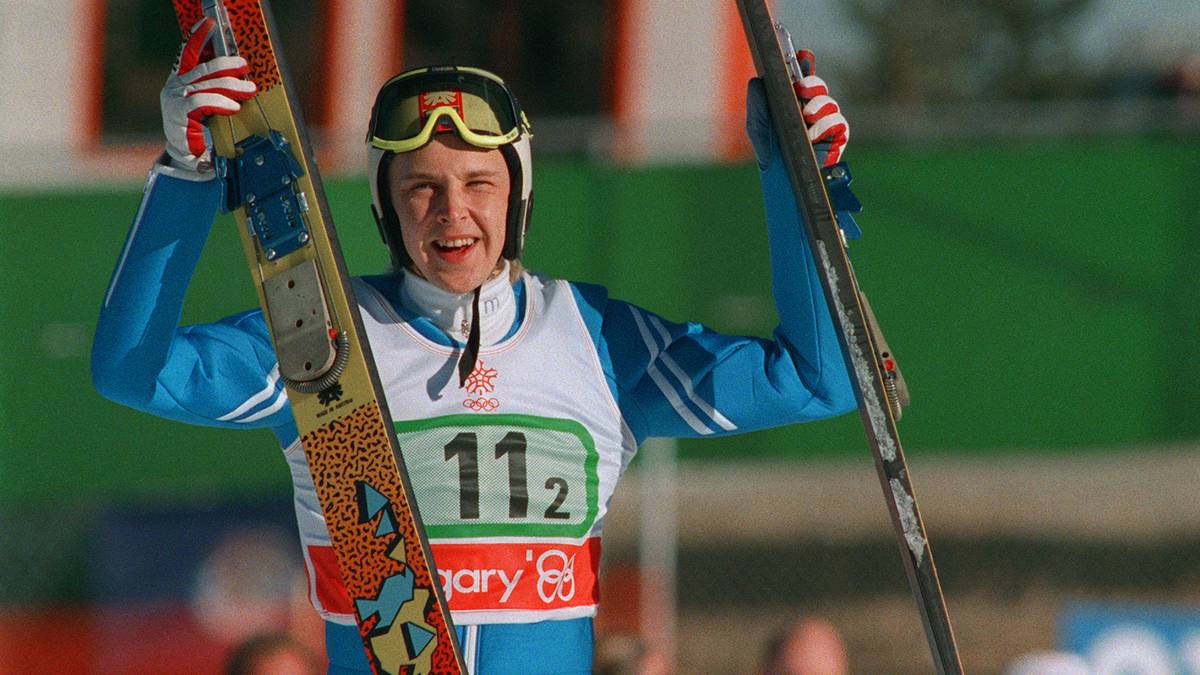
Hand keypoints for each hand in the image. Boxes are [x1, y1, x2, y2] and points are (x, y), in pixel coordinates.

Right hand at [160, 17, 255, 172]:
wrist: (191, 157)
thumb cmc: (203, 129)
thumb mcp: (211, 105)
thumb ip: (218, 89)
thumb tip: (241, 76)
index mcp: (182, 80)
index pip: (189, 54)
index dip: (198, 38)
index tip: (209, 24)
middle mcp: (175, 86)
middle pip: (204, 69)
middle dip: (227, 65)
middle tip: (245, 66)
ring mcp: (175, 99)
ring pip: (206, 85)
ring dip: (231, 86)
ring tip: (248, 90)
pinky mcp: (178, 114)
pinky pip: (202, 102)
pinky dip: (220, 102)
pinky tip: (233, 107)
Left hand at [746, 49, 849, 168]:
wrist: (786, 184)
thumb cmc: (772, 156)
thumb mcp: (759, 130)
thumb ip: (757, 107)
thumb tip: (757, 82)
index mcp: (794, 104)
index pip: (801, 79)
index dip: (804, 64)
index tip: (800, 54)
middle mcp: (812, 110)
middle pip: (818, 87)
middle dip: (812, 83)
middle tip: (800, 87)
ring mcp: (826, 123)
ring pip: (830, 103)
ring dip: (819, 105)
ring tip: (806, 114)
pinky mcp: (837, 138)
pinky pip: (838, 123)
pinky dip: (825, 125)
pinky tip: (812, 134)